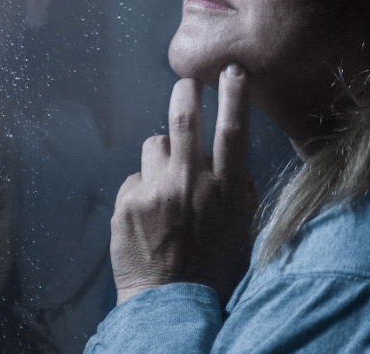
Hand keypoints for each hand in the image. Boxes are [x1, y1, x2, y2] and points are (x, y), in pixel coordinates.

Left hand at [110, 64, 258, 305]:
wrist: (169, 299)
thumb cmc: (211, 262)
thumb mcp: (241, 225)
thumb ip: (239, 186)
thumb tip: (232, 156)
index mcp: (224, 189)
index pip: (232, 131)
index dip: (234, 96)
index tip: (233, 70)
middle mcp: (191, 184)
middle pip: (185, 118)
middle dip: (186, 92)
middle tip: (187, 84)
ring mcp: (156, 191)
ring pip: (154, 144)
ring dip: (160, 158)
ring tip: (164, 188)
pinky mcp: (128, 201)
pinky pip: (135, 177)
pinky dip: (142, 190)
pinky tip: (147, 216)